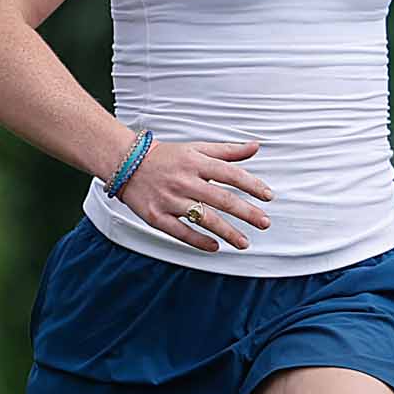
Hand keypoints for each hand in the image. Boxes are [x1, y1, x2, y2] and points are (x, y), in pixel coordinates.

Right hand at [120, 139, 273, 251]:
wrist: (126, 163)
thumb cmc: (165, 157)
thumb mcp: (196, 148)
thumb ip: (227, 151)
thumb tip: (255, 146)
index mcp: (195, 163)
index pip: (230, 174)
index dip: (252, 185)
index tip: (268, 196)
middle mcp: (184, 181)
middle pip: (221, 198)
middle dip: (246, 212)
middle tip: (264, 222)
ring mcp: (170, 200)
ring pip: (204, 218)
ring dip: (227, 232)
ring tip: (244, 242)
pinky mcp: (156, 216)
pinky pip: (181, 232)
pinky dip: (199, 241)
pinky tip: (215, 247)